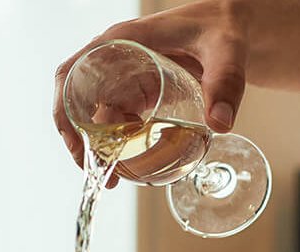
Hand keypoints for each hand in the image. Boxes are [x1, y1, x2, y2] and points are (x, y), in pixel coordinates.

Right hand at [53, 1, 248, 170]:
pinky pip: (120, 118)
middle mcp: (118, 58)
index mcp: (124, 41)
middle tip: (101, 174)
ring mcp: (128, 75)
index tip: (77, 143)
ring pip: (99, 113)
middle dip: (82, 139)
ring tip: (114, 178)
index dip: (65, 108)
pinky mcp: (142, 90)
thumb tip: (219, 123)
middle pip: (79, 100)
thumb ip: (226, 82)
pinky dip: (121, 142)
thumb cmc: (224, 26)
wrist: (233, 26)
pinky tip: (133, 160)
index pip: (74, 72)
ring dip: (102, 145)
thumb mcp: (227, 51)